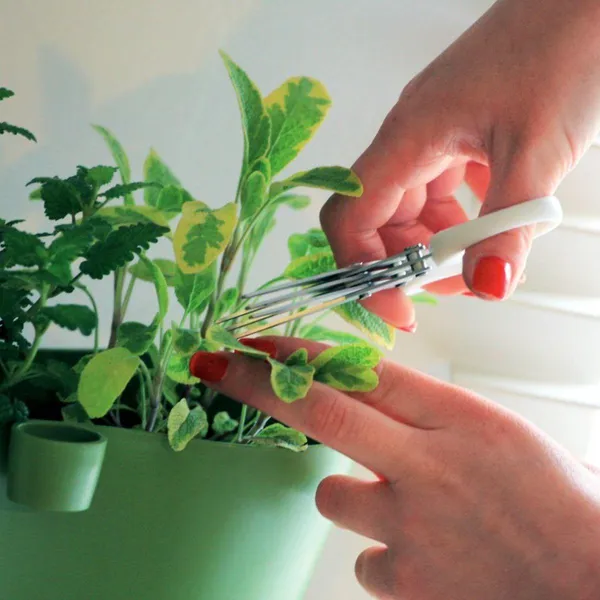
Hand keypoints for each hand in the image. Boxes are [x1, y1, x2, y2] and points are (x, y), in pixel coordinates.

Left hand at [191, 338, 599, 599]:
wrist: (591, 586)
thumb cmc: (557, 503)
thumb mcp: (496, 436)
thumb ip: (430, 417)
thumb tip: (375, 400)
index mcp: (457, 418)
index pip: (363, 370)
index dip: (304, 351)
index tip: (258, 339)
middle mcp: (425, 466)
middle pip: (323, 413)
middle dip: (259, 384)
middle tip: (214, 365)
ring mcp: (409, 527)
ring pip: (333, 497)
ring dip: (353, 496)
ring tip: (407, 510)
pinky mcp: (403, 584)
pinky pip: (365, 561)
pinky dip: (385, 556)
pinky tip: (425, 559)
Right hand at [321, 0, 599, 328]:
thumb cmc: (566, 46)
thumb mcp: (536, 151)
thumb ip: (508, 226)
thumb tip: (488, 286)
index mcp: (410, 135)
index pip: (351, 214)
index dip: (362, 269)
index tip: (398, 306)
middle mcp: (411, 137)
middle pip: (379, 221)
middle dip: (411, 264)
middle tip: (458, 287)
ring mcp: (435, 137)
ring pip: (413, 212)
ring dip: (441, 247)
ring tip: (486, 261)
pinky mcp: (460, 138)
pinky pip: (444, 195)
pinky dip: (463, 224)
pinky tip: (495, 230)